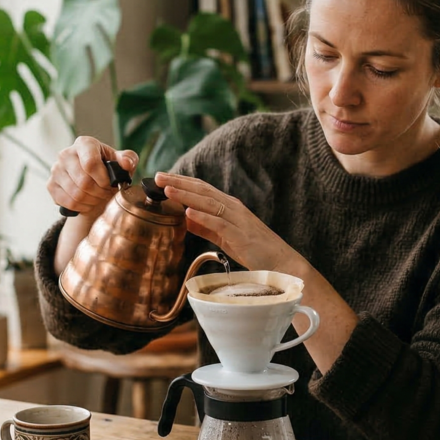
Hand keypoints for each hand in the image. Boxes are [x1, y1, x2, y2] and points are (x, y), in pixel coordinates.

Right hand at [47, 136, 137, 215]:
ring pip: (76, 194)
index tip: (110, 184)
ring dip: (92, 201)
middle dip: (100, 192)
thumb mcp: (122, 162)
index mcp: (84, 144)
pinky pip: (68, 202)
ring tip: (99, 197)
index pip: (90, 163)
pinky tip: (88, 202)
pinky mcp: (51, 185)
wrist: (92, 181)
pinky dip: (82, 207)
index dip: (103, 179)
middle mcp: (66, 154)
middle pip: (84, 182)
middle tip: (106, 193)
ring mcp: (56, 169)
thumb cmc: (108, 169)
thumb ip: (129, 159)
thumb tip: (126, 164)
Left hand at [156, 172, 301, 272]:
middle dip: (179, 182)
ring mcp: (238, 220)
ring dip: (187, 195)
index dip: (181, 181)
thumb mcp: (224, 236)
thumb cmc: (254, 250)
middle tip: (158, 176)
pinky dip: (204, 217)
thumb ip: (205, 227)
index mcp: (229, 207)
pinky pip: (220, 223)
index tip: (161, 178)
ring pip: (209, 203)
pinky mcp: (241, 235)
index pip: (201, 189)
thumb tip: (184, 219)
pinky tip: (188, 213)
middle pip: (202, 191)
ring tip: (168, 190)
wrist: (281, 263)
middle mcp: (233, 208)